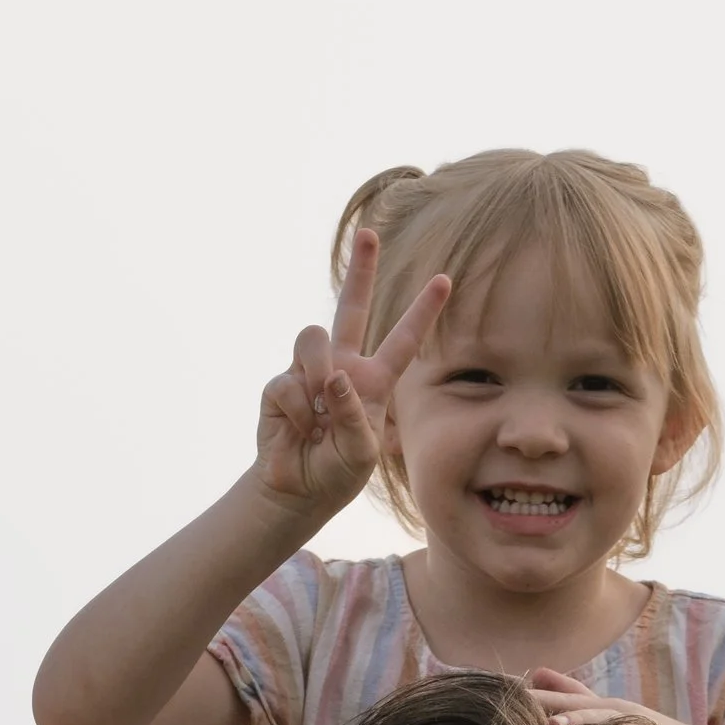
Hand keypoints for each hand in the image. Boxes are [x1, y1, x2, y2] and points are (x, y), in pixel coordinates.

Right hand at [253, 230, 449, 519]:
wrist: (296, 490)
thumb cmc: (336, 474)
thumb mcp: (361, 454)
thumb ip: (355, 416)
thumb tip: (334, 377)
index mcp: (374, 381)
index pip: (403, 340)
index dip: (423, 311)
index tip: (445, 279)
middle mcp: (343, 367)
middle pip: (351, 307)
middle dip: (361, 270)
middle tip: (369, 234)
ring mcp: (309, 372)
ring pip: (313, 337)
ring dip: (316, 375)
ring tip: (318, 417)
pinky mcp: (280, 384)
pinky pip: (288, 381)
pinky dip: (296, 411)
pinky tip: (299, 431)